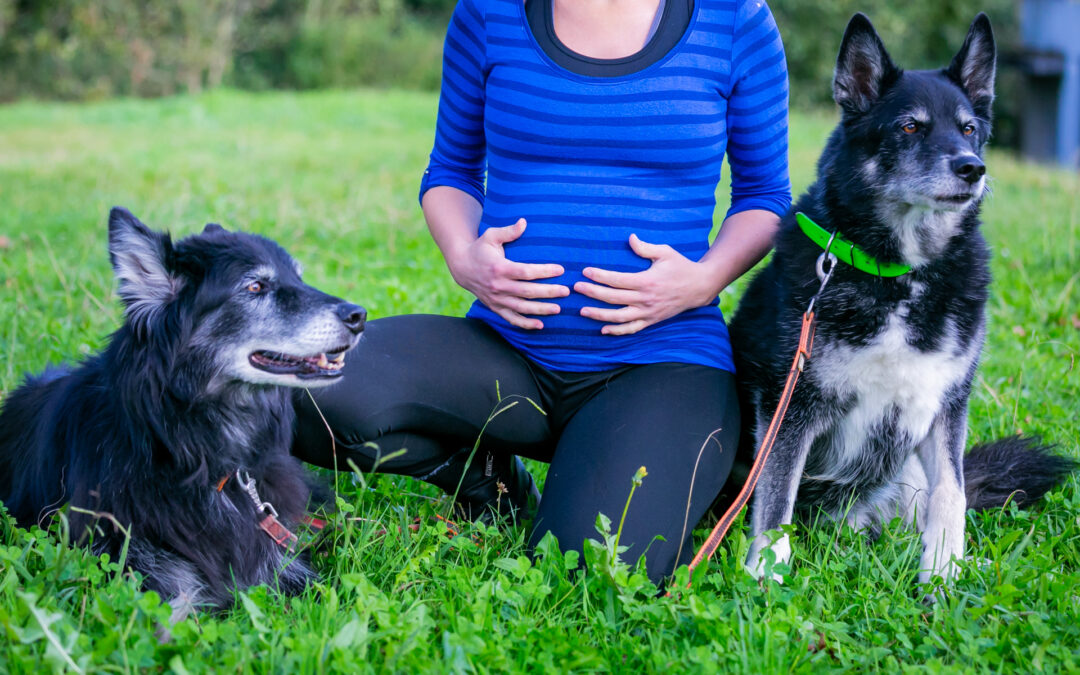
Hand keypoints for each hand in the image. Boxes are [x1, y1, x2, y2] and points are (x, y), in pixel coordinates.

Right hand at [445, 218, 568, 329]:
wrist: (462, 267)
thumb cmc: (480, 249)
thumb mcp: (491, 236)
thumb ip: (508, 231)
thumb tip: (524, 222)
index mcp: (499, 268)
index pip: (526, 271)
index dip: (544, 271)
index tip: (560, 270)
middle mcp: (498, 286)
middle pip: (527, 291)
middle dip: (548, 292)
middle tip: (566, 291)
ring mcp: (496, 299)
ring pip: (521, 308)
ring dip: (541, 309)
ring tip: (558, 309)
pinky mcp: (495, 307)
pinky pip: (511, 319)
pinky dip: (525, 324)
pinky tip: (540, 325)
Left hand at [575, 234, 717, 335]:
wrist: (699, 287)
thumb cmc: (681, 266)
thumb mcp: (665, 252)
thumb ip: (645, 248)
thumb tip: (630, 238)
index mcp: (647, 281)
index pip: (618, 280)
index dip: (600, 276)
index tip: (585, 272)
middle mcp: (646, 299)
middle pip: (613, 298)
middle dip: (593, 293)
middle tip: (576, 289)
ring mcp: (648, 312)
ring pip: (619, 318)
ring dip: (599, 315)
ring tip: (582, 311)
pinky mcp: (651, 321)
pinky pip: (632, 329)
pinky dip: (617, 331)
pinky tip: (602, 330)